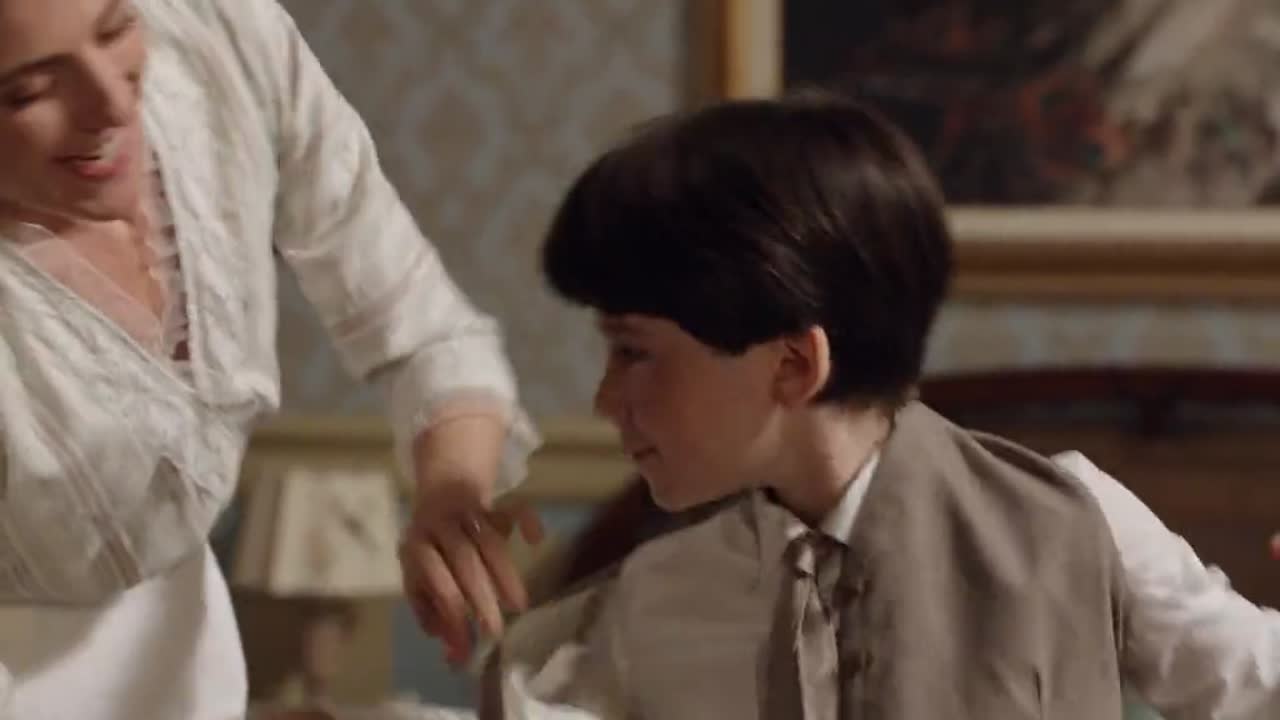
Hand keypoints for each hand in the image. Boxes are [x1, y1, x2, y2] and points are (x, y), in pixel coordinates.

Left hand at [399, 480, 544, 666]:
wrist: (440, 490)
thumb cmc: (431, 547)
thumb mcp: (418, 576)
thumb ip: (431, 612)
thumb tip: (453, 650)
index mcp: (419, 546)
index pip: (438, 582)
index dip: (453, 615)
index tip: (469, 645)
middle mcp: (442, 526)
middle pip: (465, 561)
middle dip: (482, 598)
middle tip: (496, 631)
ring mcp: (469, 511)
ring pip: (491, 541)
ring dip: (506, 574)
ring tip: (519, 605)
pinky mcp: (494, 502)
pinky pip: (514, 507)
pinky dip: (527, 520)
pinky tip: (536, 539)